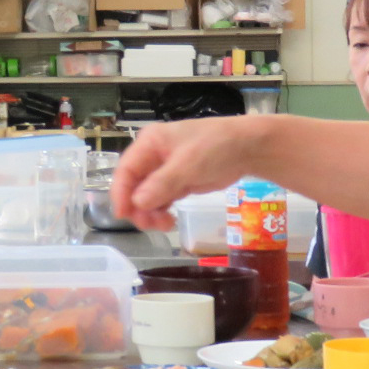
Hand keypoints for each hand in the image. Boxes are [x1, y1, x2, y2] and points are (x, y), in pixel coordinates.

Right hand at [110, 119, 255, 228]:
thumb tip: (137, 202)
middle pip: (134, 186)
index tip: (123, 215)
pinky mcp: (178, 183)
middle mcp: (153, 157)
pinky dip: (161, 212)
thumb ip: (161, 184)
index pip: (126, 170)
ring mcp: (165, 171)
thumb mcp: (187, 164)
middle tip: (149, 225)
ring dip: (150, 213)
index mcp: (150, 143)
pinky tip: (169, 222)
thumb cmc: (216, 147)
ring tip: (164, 225)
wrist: (248, 148)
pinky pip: (161, 200)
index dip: (120, 193)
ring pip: (146, 197)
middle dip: (138, 207)